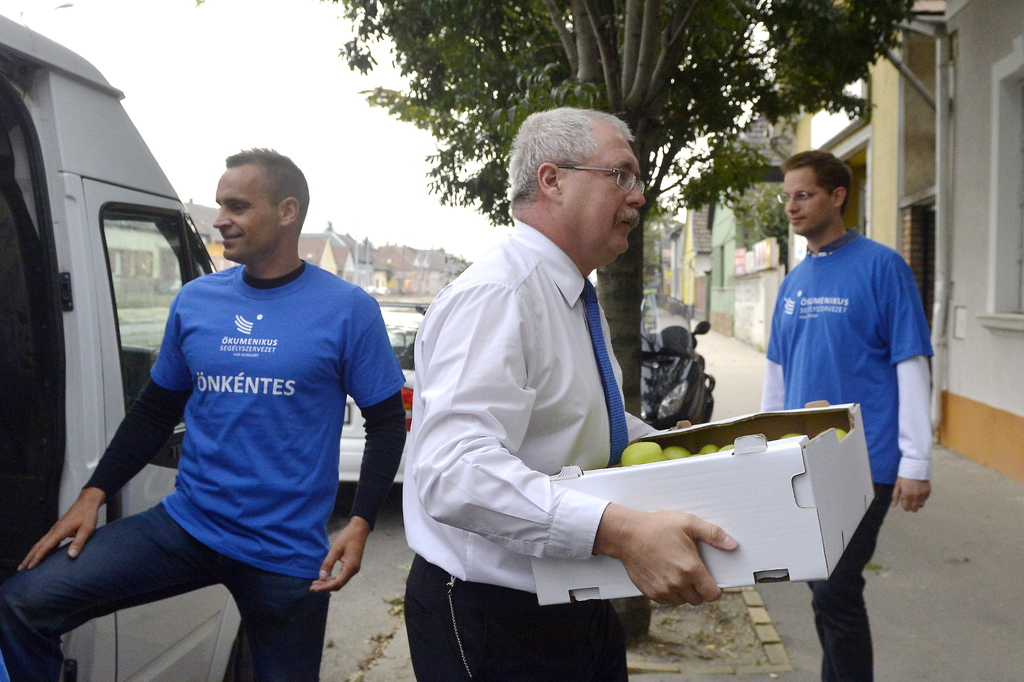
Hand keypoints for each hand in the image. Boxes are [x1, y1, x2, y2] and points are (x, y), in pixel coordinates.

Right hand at [19, 487, 105, 569]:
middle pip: (38, 546)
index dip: (37, 558)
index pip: (45, 547)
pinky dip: (41, 548)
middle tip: (21, 568)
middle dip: (29, 557)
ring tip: (27, 563)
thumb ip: (79, 542)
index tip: (30, 567)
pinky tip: (42, 554)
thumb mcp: (86, 529)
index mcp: (59, 531)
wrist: (87, 502)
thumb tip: (71, 556)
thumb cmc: (87, 515)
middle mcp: (54, 530)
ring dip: (33, 553)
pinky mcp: (58, 529)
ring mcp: (55, 530)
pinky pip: (46, 541)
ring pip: (40, 543)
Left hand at [310, 516, 370, 592]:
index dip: (325, 587)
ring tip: (316, 584)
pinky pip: (341, 577)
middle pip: (338, 584)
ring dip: (328, 584)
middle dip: (325, 587)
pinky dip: (332, 580)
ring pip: (340, 582)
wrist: (359, 529)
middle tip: (312, 587)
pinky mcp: (352, 567)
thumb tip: (321, 577)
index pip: (337, 583)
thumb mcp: (336, 549)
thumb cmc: (348, 537)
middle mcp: (353, 571)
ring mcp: (353, 569)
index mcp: (350, 567)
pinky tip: (324, 579)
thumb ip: (328, 563)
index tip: (314, 588)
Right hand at [593, 504, 736, 605]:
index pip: (712, 594)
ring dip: (685, 593)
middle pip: (698, 599)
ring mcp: (663, 590)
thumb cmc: (657, 526)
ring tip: (680, 575)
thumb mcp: (688, 523)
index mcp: (690, 569)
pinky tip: (667, 578)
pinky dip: (670, 594)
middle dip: (700, 590)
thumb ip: (713, 534)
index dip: (716, 590)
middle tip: (695, 574)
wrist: (626, 534)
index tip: (714, 582)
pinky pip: (667, 601)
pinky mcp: (650, 592)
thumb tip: (733, 545)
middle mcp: (678, 584)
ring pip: (682, 601)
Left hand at [892, 477, 930, 511]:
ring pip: (921, 505)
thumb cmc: (904, 477)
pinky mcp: (928, 491)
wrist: (915, 468)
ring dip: (917, 503)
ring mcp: (923, 494)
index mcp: (907, 495)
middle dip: (911, 507)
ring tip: (914, 497)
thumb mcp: (898, 485)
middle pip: (914, 509)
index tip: (904, 501)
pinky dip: (922, 498)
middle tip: (909, 501)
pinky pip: (925, 499)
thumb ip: (895, 496)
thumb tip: (893, 506)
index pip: (907, 508)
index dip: (905, 506)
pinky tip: (918, 492)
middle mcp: (916, 496)